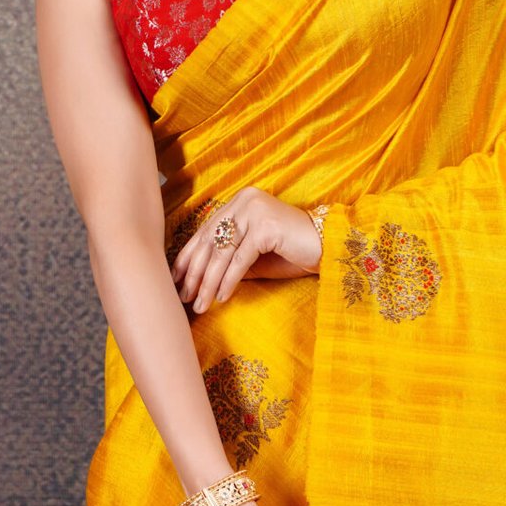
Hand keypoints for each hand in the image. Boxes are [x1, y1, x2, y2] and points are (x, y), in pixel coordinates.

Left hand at [173, 187, 322, 313]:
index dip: (188, 257)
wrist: (330, 248)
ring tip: (199, 304)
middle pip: (211, 241)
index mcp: (240, 202)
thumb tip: (198, 278)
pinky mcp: (266, 226)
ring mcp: (255, 210)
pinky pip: (240, 259)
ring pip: (222, 252)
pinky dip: (229, 281)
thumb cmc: (293, 253)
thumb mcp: (254, 257)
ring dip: (208, 282)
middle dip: (195, 273)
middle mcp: (245, 201)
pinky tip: (221, 298)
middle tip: (182, 297)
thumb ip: (229, 259)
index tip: (175, 279)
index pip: (206, 231)